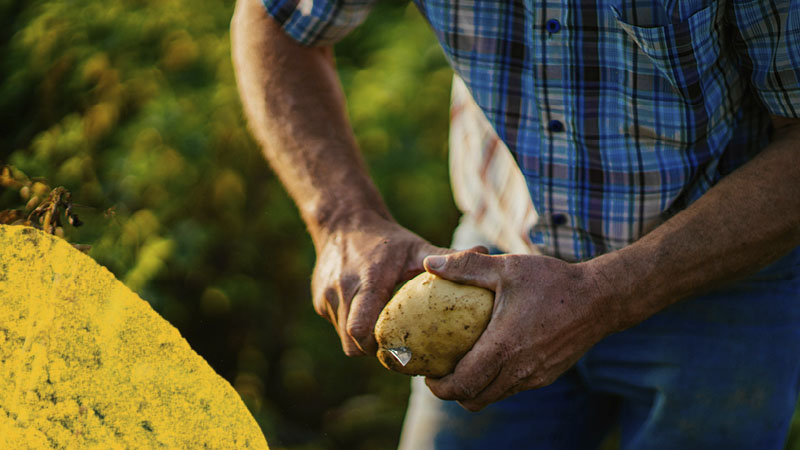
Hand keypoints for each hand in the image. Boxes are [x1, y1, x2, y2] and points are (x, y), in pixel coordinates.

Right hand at [312, 211, 484, 355]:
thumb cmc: (388, 240)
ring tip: (389, 337)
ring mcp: (326, 296)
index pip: (361, 327)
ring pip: (343, 337)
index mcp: (367, 278)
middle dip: (374, 352)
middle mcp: (341, 289)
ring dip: (364, 341)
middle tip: (400, 353)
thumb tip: (487, 254)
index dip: (379, 348)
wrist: (343, 222)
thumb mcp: (416, 247)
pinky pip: (338, 326)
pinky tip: (373, 320)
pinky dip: (354, 328)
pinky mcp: (318, 301)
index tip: (402, 352)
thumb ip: (447, 257)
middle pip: (352, 341)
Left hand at [422, 251, 618, 410]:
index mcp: (505, 347)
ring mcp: (535, 377)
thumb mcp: (507, 267)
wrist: (600, 299)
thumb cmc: (551, 281)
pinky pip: (512, 388)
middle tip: (440, 372)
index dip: (440, 386)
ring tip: (461, 365)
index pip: (464, 384)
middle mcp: (520, 370)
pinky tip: (490, 356)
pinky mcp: (546, 376)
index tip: (428, 375)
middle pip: (475, 399)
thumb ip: (466, 266)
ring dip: (474, 388)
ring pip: (494, 396)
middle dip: (452, 392)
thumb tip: (429, 262)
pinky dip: (495, 381)